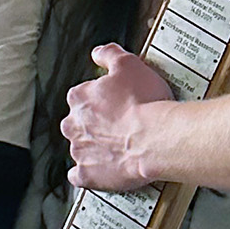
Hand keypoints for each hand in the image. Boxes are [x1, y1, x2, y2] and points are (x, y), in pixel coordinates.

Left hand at [62, 45, 173, 191]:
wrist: (156, 139)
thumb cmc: (145, 103)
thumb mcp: (130, 64)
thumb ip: (109, 54)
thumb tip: (99, 53)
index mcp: (79, 98)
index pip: (82, 97)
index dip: (100, 101)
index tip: (114, 104)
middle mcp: (73, 124)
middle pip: (78, 123)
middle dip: (95, 125)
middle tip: (118, 126)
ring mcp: (79, 151)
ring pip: (80, 148)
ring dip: (95, 147)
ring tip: (117, 147)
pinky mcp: (88, 175)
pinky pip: (80, 176)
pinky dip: (89, 173)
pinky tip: (102, 169)